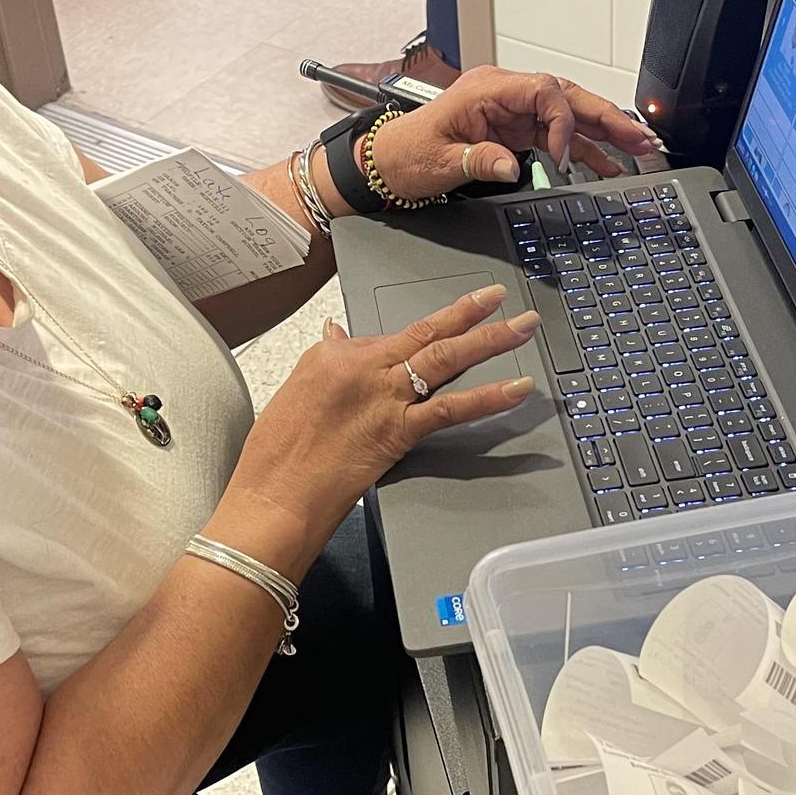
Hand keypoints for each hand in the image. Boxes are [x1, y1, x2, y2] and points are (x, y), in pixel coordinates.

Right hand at [222, 284, 540, 562]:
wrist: (273, 498)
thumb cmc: (275, 458)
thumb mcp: (292, 394)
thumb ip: (324, 363)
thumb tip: (335, 335)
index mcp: (332, 356)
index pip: (386, 337)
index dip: (415, 341)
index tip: (436, 336)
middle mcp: (362, 367)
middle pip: (426, 331)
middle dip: (468, 311)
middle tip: (499, 296)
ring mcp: (384, 397)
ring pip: (446, 357)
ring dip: (490, 339)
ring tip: (522, 326)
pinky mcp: (399, 430)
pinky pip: (454, 408)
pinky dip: (490, 396)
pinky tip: (517, 386)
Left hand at [372, 66, 664, 199]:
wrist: (387, 163)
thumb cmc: (406, 154)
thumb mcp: (439, 161)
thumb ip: (478, 160)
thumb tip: (511, 167)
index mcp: (487, 89)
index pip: (544, 91)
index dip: (563, 122)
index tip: (563, 156)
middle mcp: (504, 94)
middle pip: (567, 97)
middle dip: (607, 116)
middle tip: (639, 138)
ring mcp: (512, 112)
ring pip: (569, 114)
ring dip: (604, 132)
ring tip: (639, 149)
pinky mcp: (515, 131)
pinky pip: (557, 135)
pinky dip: (583, 150)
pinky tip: (608, 165)